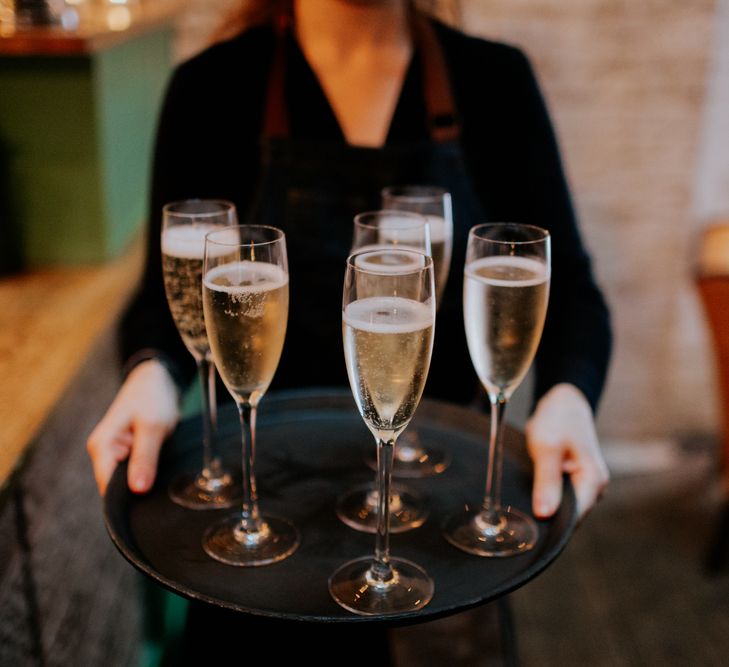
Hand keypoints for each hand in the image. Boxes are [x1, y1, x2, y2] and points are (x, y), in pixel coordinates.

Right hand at [87, 360, 179, 495]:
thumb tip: (137, 491)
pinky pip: (136, 472)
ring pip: (128, 481)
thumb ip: (145, 458)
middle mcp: (104, 452)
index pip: (107, 486)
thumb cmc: (152, 397)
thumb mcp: (152, 426)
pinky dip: (148, 473)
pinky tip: (161, 473)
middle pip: (116, 487)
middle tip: (161, 491)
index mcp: (101, 445)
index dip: (126, 500)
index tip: (147, 507)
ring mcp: (115, 454)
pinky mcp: (128, 454)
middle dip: (137, 492)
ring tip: (163, 478)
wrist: (157, 379)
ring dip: (144, 482)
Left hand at [525, 383, 608, 520]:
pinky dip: (546, 496)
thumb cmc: (558, 420)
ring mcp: (586, 486)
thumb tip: (544, 514)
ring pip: (563, 508)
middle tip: (519, 517)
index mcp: (593, 481)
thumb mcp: (547, 447)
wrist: (565, 401)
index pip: (573, 518)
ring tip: (523, 503)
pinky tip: (531, 493)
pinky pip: (560, 498)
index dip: (550, 525)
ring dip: (545, 505)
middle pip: (568, 516)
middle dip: (546, 517)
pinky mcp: (575, 482)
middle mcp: (594, 488)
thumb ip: (547, 481)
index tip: (527, 529)